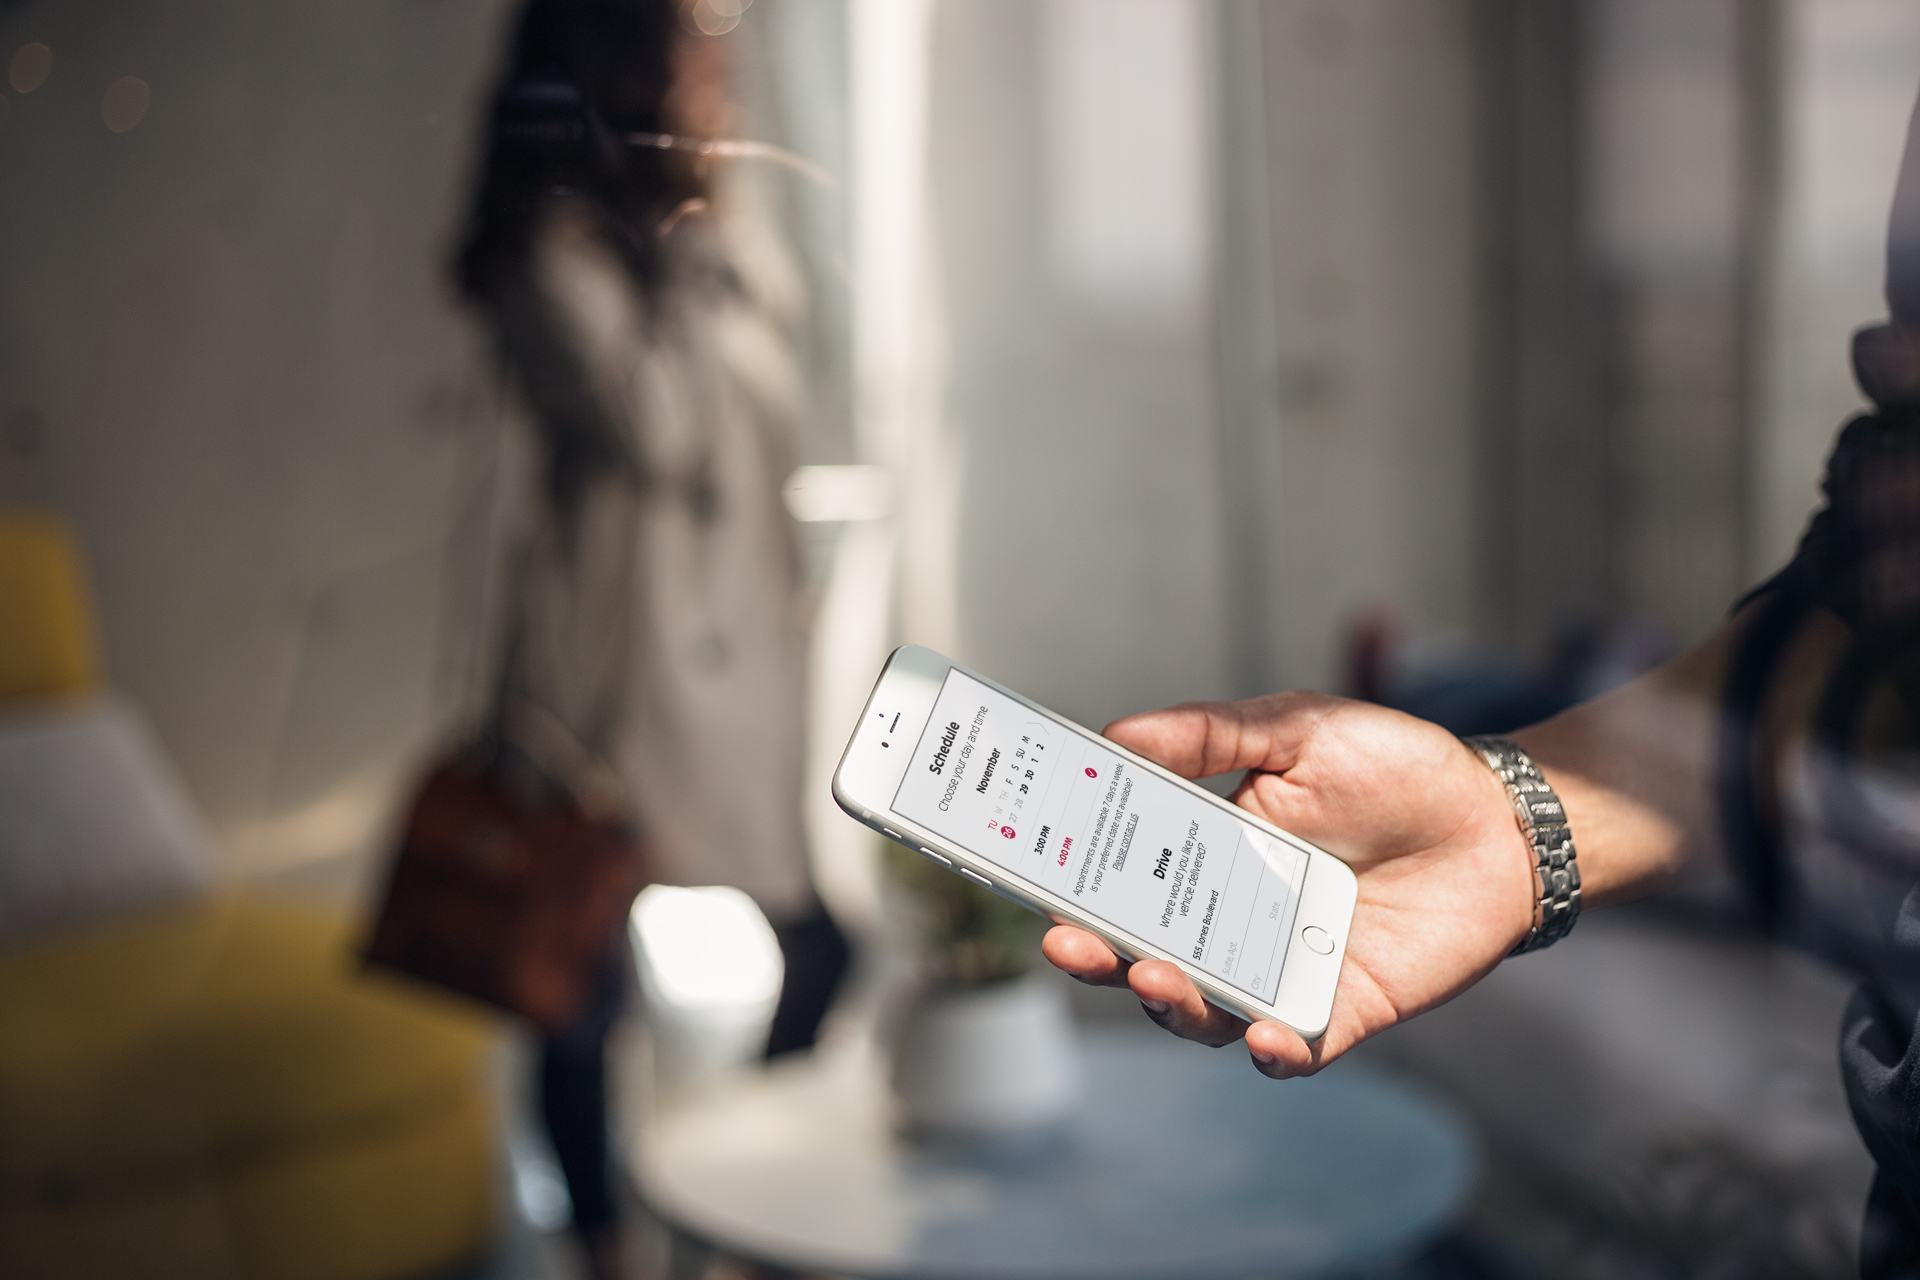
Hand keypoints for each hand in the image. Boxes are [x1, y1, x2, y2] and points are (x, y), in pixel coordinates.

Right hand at [1042, 692, 1535, 1077]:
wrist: (1501, 816)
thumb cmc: (1396, 767)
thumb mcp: (1295, 729)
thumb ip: (1209, 736)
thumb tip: (1116, 733)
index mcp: (1208, 856)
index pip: (1123, 881)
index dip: (1074, 886)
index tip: (1031, 877)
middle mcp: (1234, 923)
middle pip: (1144, 955)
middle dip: (1099, 956)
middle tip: (1067, 941)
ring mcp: (1284, 972)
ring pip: (1207, 1013)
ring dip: (1172, 1004)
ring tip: (1154, 978)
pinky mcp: (1344, 1011)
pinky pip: (1297, 1049)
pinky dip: (1275, 1053)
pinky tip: (1265, 1039)